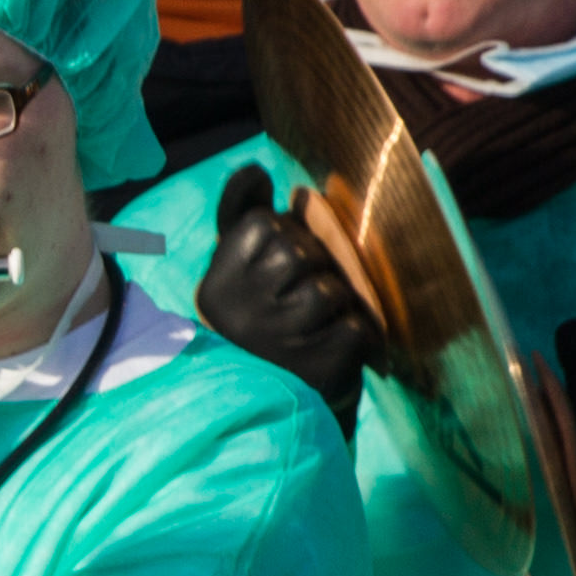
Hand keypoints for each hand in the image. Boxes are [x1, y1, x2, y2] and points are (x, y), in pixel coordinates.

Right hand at [198, 165, 375, 434]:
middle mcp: (240, 310)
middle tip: (298, 301)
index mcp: (218, 282)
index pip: (266, 224)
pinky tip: (334, 348)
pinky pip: (357, 327)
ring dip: (336, 306)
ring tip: (314, 327)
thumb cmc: (255, 323)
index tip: (273, 272)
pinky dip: (357, 336)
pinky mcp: (318, 366)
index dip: (283, 240)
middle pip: (302, 252)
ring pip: (333, 289)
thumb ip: (241, 215)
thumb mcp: (235, 270)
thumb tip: (255, 171)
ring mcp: (279, 339)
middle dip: (313, 269)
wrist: (259, 403)